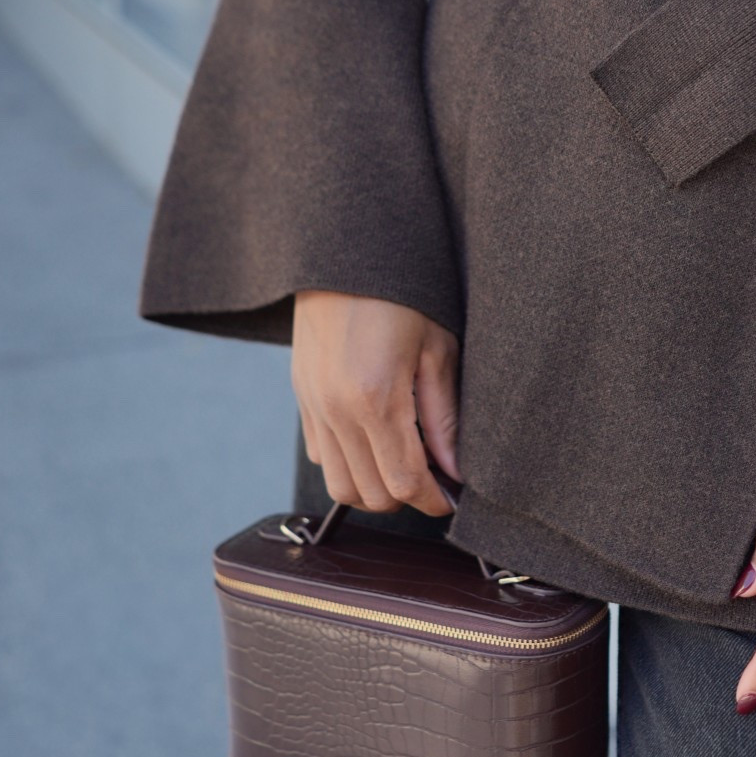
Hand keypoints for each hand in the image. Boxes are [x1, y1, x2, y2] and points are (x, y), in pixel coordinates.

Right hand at [291, 291, 459, 515]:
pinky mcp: (301, 398)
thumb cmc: (401, 295)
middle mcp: (337, 410)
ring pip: (339, 484)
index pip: (403, 481)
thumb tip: (454, 469)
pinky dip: (348, 463)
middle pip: (369, 493)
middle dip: (406, 498)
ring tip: (403, 465)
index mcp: (376, 398)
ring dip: (373, 487)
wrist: (343, 256)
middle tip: (433, 480)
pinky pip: (321, 456)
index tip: (450, 499)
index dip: (432, 500)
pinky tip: (373, 440)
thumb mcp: (437, 350)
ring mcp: (313, 406)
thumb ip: (444, 417)